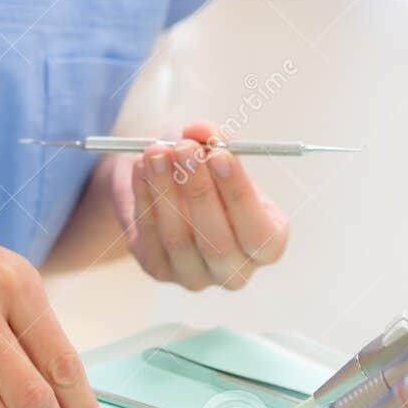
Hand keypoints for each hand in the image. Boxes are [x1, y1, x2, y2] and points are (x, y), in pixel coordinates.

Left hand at [111, 122, 288, 290]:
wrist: (167, 181)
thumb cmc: (205, 168)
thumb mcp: (215, 150)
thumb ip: (214, 139)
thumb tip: (202, 131)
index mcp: (266, 243)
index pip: (260, 234)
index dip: (240, 196)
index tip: (220, 155)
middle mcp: (234, 269)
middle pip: (218, 243)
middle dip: (199, 191)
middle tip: (185, 149)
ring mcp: (194, 276)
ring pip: (178, 238)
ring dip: (165, 189)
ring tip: (156, 151)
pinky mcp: (159, 269)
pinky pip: (149, 235)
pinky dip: (144, 196)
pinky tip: (140, 166)